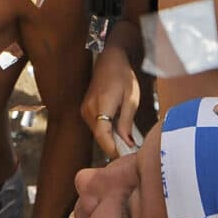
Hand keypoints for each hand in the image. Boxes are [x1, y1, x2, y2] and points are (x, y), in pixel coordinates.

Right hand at [82, 44, 142, 158]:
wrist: (109, 59)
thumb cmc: (123, 76)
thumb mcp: (131, 98)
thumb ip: (127, 121)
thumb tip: (127, 142)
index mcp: (101, 105)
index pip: (103, 135)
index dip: (113, 149)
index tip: (125, 159)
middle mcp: (88, 109)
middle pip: (100, 137)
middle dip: (115, 146)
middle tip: (132, 152)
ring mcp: (85, 110)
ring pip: (98, 133)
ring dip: (111, 139)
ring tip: (128, 141)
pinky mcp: (85, 109)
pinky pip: (96, 126)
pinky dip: (107, 131)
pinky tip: (119, 130)